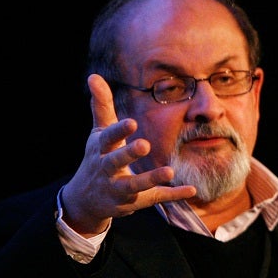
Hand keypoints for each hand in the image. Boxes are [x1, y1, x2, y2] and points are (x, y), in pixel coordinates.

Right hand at [59, 74, 195, 234]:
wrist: (86, 200)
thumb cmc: (98, 157)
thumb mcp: (98, 132)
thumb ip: (101, 105)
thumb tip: (93, 75)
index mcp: (101, 149)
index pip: (108, 138)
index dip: (118, 131)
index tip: (132, 122)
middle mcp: (107, 169)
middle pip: (115, 162)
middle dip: (128, 154)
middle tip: (144, 144)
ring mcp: (120, 188)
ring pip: (134, 185)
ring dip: (151, 178)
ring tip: (170, 171)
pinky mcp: (135, 202)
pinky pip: (155, 198)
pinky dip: (173, 195)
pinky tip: (191, 190)